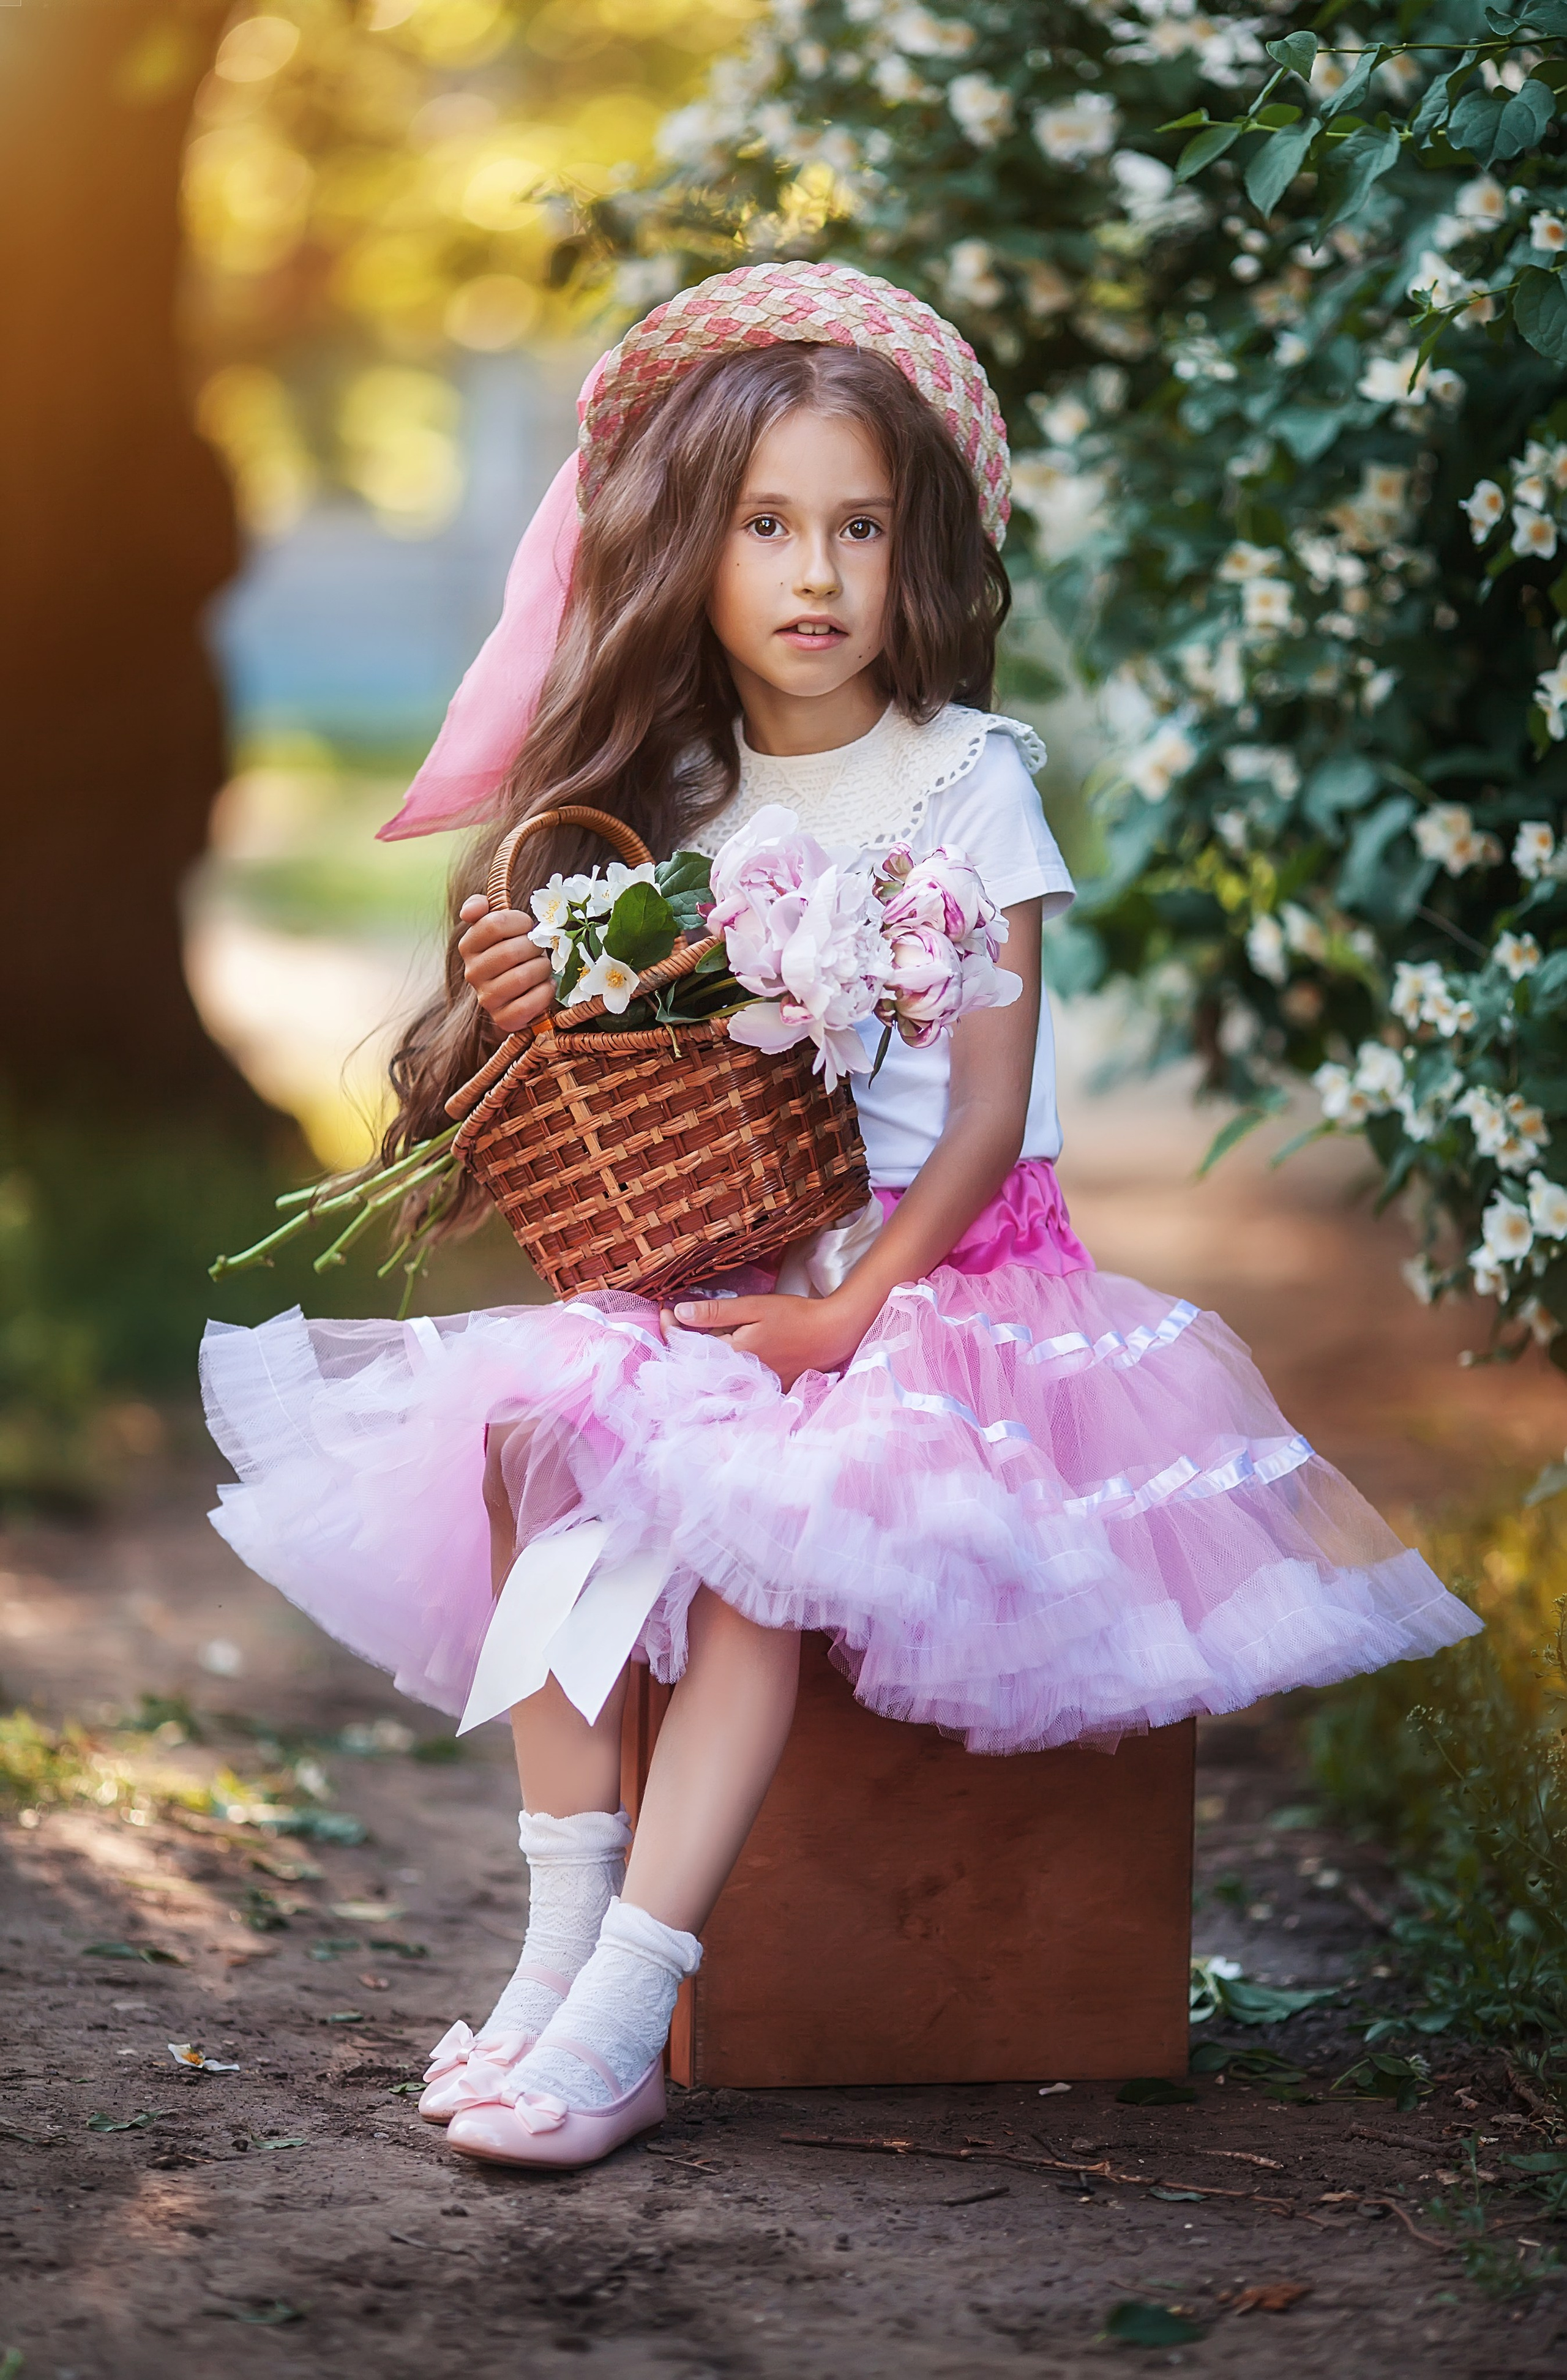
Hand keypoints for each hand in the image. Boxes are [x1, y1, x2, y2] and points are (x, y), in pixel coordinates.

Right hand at [457, 892, 556, 1035]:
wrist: (515, 994)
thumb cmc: (511, 952)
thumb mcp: (496, 927)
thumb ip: (482, 908)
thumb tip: (475, 908)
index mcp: (468, 946)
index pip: (494, 924)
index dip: (520, 922)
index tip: (527, 927)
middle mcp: (472, 973)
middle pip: (511, 951)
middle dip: (535, 947)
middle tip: (540, 949)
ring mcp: (486, 998)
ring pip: (522, 976)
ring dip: (542, 969)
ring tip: (544, 967)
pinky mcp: (503, 1019)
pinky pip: (529, 1004)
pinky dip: (545, 992)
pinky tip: (546, 986)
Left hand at [662, 1291, 871, 1391]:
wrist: (832, 1335)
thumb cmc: (796, 1316)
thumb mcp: (754, 1307)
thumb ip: (716, 1313)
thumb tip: (680, 1313)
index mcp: (733, 1354)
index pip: (687, 1345)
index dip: (671, 1327)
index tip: (666, 1310)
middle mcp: (738, 1376)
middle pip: (696, 1361)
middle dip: (683, 1340)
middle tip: (677, 1317)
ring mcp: (751, 1385)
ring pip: (713, 1370)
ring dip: (701, 1352)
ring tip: (698, 1331)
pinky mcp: (763, 1387)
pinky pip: (732, 1377)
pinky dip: (721, 1363)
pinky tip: (725, 1348)